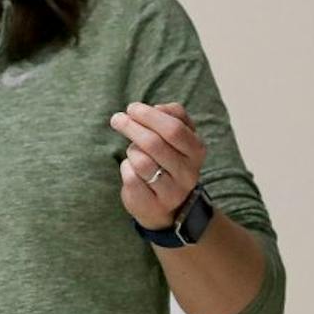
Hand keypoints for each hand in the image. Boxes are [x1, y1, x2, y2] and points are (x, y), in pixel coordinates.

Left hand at [109, 102, 205, 229]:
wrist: (169, 205)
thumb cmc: (168, 160)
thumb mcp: (177, 137)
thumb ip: (172, 116)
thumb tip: (156, 108)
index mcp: (196, 150)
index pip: (174, 128)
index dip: (150, 116)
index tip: (132, 108)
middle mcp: (188, 172)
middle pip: (154, 143)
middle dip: (132, 127)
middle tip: (117, 119)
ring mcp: (172, 191)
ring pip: (141, 162)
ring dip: (131, 151)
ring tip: (132, 151)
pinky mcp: (152, 204)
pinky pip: (131, 178)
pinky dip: (126, 168)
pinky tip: (131, 169)